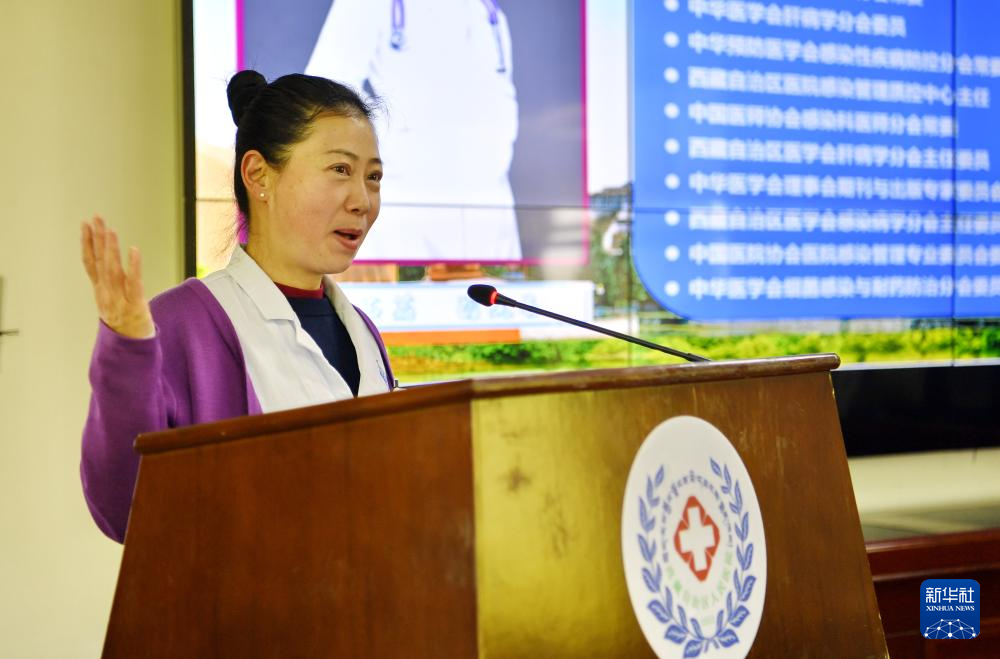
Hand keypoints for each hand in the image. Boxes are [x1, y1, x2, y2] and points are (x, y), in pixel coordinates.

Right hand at [81, 216, 154, 338]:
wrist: (131, 349)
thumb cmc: (124, 325)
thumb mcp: (111, 302)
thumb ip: (108, 285)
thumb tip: (106, 267)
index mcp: (101, 291)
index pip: (91, 263)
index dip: (87, 243)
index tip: (85, 225)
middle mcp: (107, 293)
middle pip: (100, 262)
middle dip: (98, 238)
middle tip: (96, 218)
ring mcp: (120, 299)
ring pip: (113, 270)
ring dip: (111, 249)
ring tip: (111, 230)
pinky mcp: (136, 305)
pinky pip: (134, 283)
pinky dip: (133, 266)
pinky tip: (134, 250)